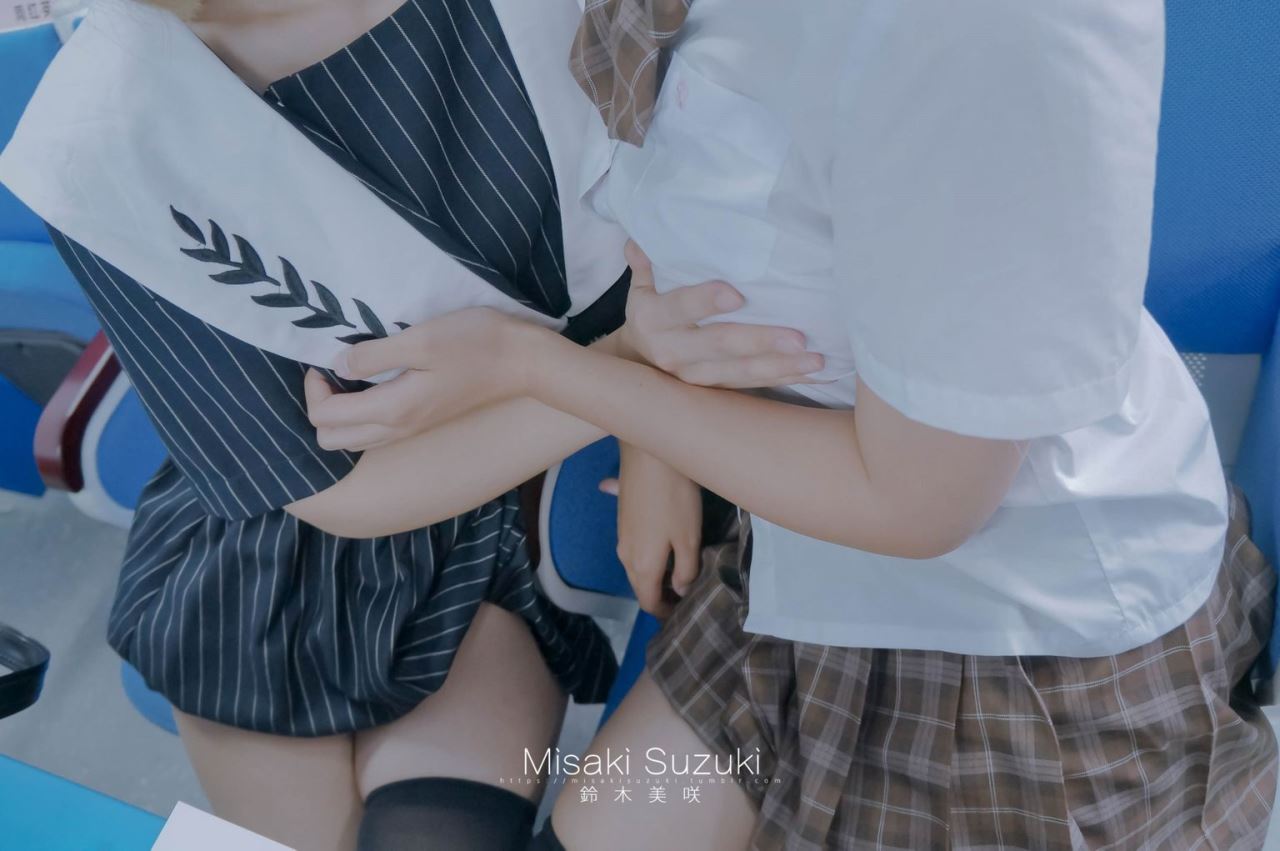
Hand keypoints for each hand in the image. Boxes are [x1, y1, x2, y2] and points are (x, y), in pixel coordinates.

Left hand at [306, 307, 541, 450]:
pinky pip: (374, 433)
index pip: (325, 417)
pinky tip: (373, 384)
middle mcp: (397, 429)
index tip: (324, 358)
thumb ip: (374, 355)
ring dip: (340, 414)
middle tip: (332, 371)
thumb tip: (338, 364)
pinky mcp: (422, 423)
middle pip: (332, 440)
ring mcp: (411, 430)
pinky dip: (360, 415)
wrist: (523, 362)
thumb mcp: (420, 339)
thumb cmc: (475, 343)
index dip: (313, 388)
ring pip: (353, 440)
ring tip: (350, 377)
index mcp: (392, 409)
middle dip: (320, 406)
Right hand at [601, 444, 702, 617]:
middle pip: (640, 585)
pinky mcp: (623, 517)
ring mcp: (621, 535)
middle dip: (660, 594)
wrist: (649, 454)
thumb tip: (679, 589)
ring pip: (637, 565)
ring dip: (655, 573)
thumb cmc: (674, 498)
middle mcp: (625, 555)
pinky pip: (634, 547)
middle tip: (684, 594)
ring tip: (679, 569)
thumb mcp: (689, 538)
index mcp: (642, 566)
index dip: (664, 612)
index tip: (682, 612)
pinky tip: (662, 542)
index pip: (648, 602)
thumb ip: (685, 570)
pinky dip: (648, 554)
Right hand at [620, 241, 823, 387]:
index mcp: (654, 320)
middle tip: (798, 337)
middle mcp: (674, 352)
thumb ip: (646, 262)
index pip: (681, 307)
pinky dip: (784, 379)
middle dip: (761, 341)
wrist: (638, 363)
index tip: (737, 295)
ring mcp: (695, 375)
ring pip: (742, 372)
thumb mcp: (641, 287)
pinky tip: (812, 375)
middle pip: (720, 344)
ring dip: (781, 366)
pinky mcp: (715, 388)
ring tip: (815, 360)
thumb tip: (641, 237)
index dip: (706, 302)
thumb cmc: (650, 312)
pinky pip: (752, 385)